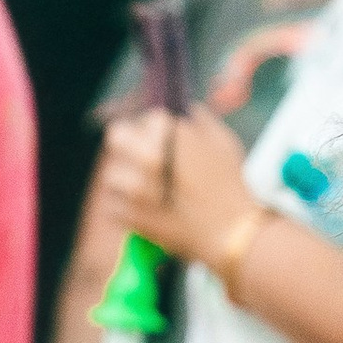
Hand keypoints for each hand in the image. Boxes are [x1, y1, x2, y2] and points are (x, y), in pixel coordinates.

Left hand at [101, 106, 253, 269]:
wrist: (230, 233)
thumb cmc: (230, 186)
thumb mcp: (223, 142)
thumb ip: (201, 120)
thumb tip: (184, 109)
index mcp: (173, 136)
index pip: (145, 118)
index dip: (150, 128)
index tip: (155, 138)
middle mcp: (150, 157)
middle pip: (116, 136)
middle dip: (125, 143)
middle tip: (136, 155)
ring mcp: (136, 188)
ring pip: (111, 173)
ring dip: (123, 178)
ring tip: (142, 188)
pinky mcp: (130, 216)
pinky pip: (112, 205)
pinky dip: (123, 207)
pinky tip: (143, 210)